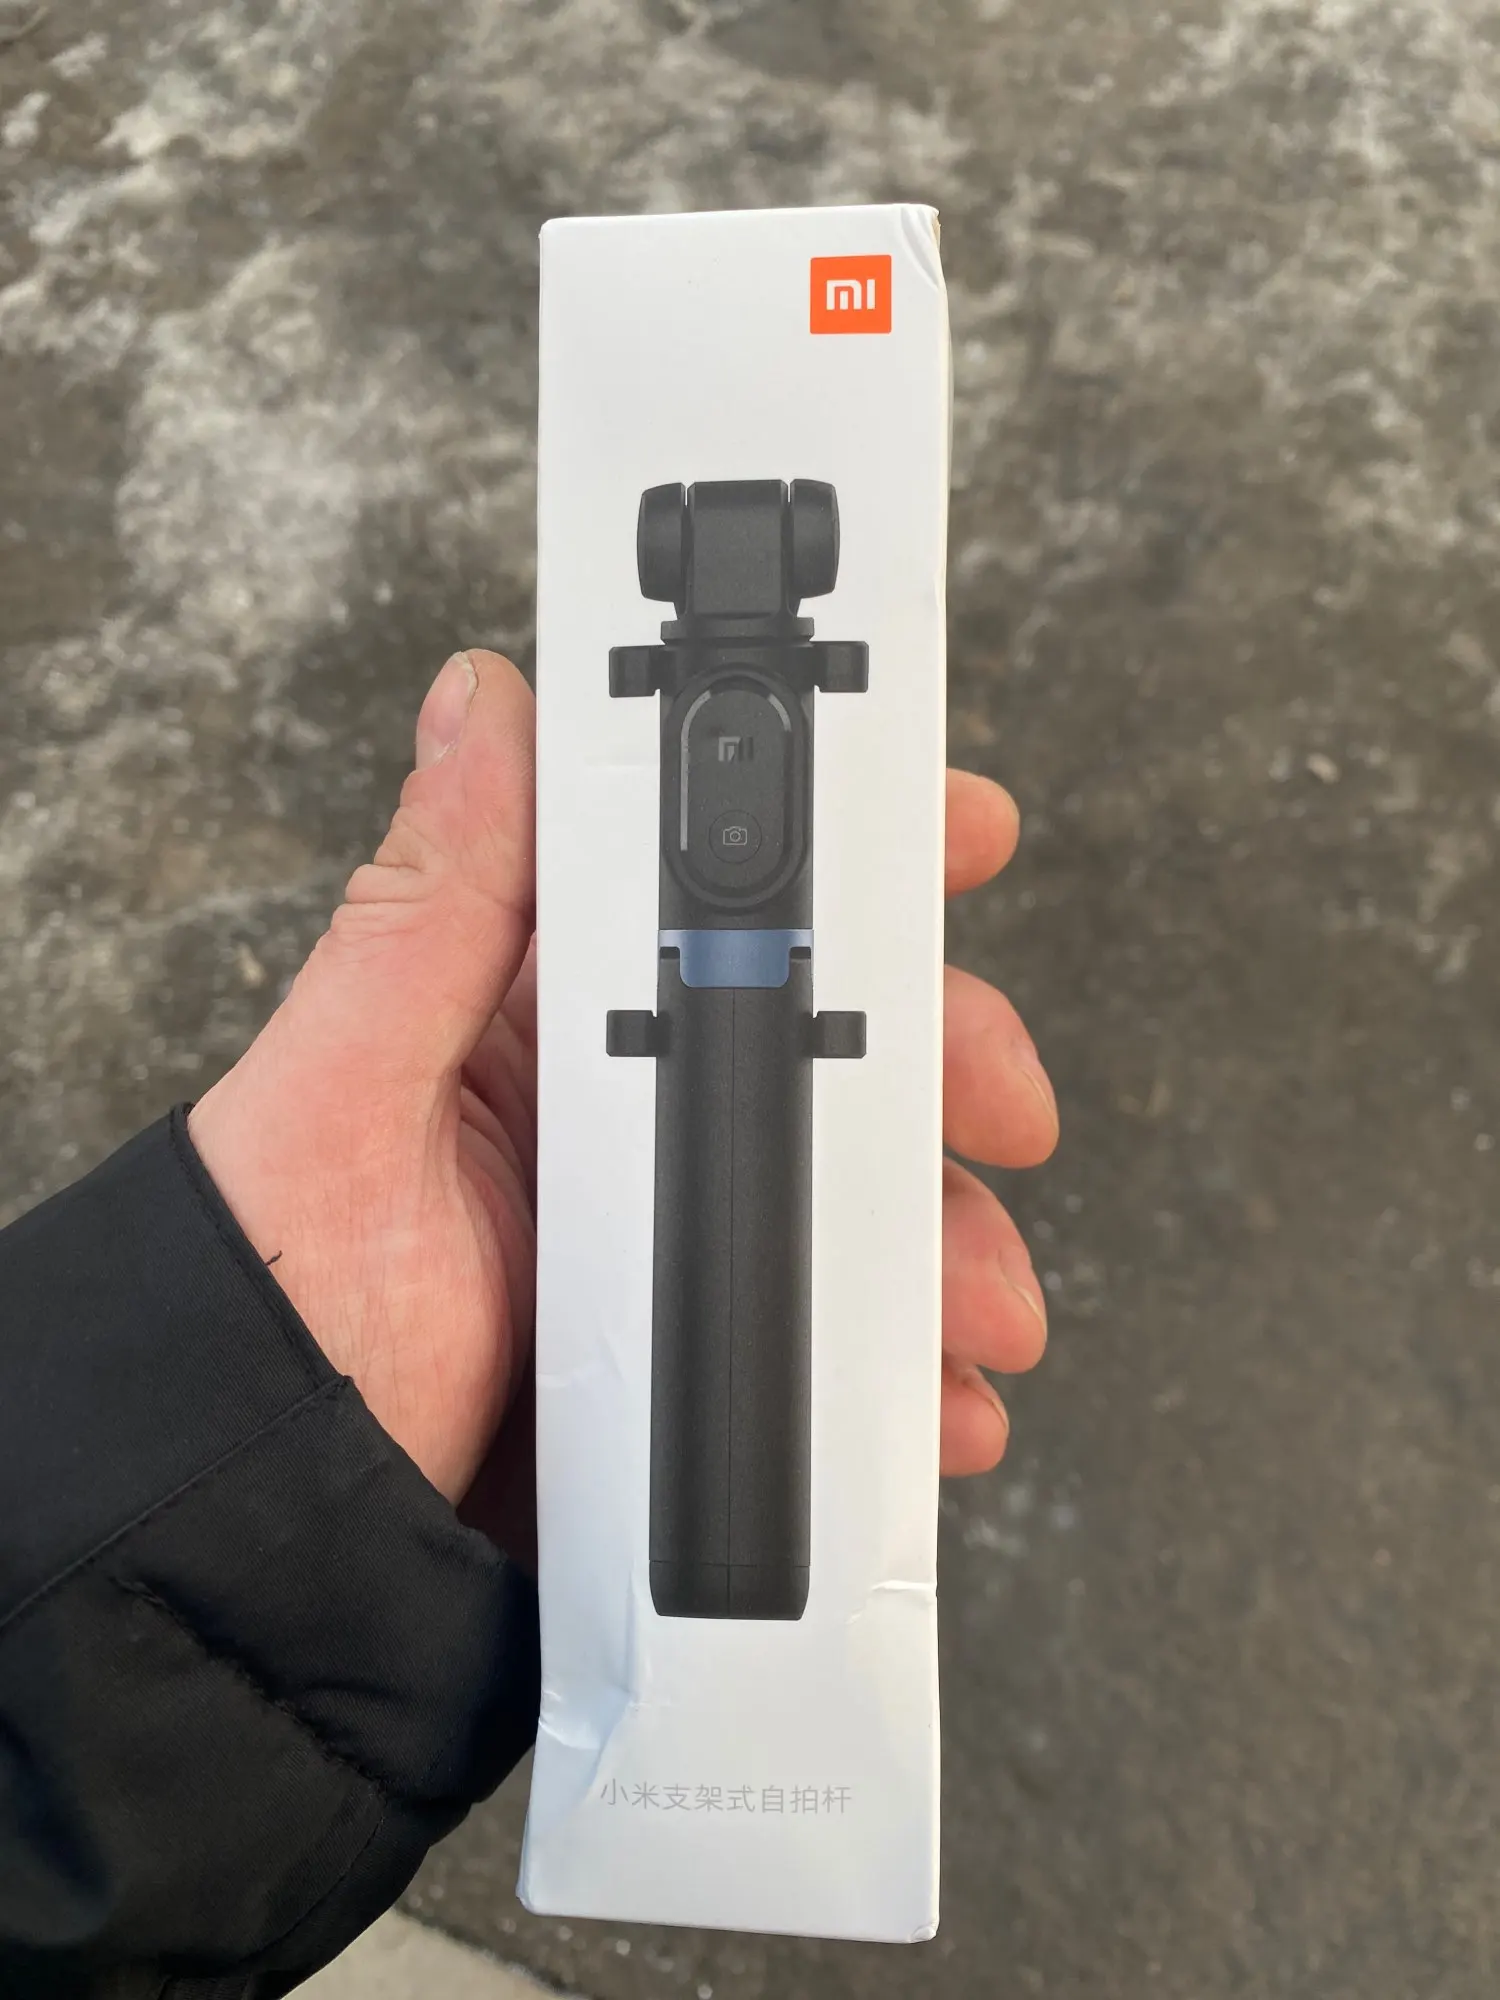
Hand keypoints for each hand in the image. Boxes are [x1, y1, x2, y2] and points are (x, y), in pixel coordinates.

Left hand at [190, 650, 1056, 1535]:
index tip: (957, 838)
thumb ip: (426, 909)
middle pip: (825, 1052)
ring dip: (943, 1245)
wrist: (257, 1531)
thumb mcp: (340, 1094)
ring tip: (981, 1320)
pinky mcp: (681, 1357)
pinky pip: (818, 1341)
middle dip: (942, 1069)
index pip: (710, 895)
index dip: (846, 856)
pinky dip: (898, 1378)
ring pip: (847, 1204)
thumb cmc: (264, 1302)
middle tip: (1006, 1109)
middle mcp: (617, 1112)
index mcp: (541, 1018)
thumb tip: (485, 702)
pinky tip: (935, 1414)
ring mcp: (658, 1238)